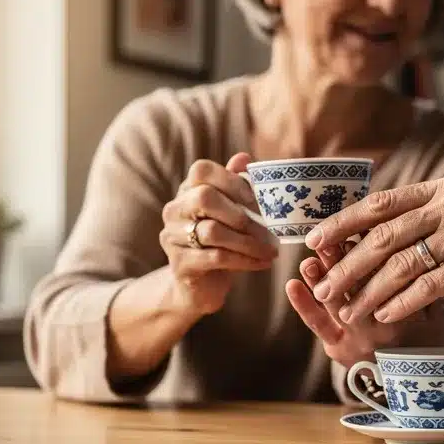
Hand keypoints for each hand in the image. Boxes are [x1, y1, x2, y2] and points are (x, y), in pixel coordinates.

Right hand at [160, 153, 278, 314]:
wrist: (200, 285)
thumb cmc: (220, 243)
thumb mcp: (229, 214)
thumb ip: (234, 186)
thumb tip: (243, 157)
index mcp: (187, 191)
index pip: (201, 171)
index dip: (232, 180)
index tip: (258, 199)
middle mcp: (174, 210)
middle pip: (203, 198)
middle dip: (241, 213)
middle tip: (267, 229)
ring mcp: (172, 237)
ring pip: (212, 231)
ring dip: (249, 241)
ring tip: (271, 250)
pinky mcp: (179, 264)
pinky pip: (216, 257)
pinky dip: (245, 260)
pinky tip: (263, 263)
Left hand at [286, 241, 443, 368]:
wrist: (410, 380)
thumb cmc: (425, 336)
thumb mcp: (435, 310)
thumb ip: (424, 282)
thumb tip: (415, 244)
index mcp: (407, 309)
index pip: (389, 276)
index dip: (374, 255)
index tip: (362, 232)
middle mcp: (381, 324)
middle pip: (359, 286)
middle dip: (342, 261)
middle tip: (330, 241)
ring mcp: (356, 336)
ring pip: (336, 303)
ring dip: (321, 278)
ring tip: (310, 260)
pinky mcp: (337, 346)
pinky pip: (318, 324)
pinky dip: (303, 304)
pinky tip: (293, 284)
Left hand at [304, 176, 443, 323]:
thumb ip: (440, 214)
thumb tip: (397, 230)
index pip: (382, 203)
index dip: (343, 222)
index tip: (314, 240)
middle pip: (382, 235)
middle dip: (346, 264)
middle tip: (321, 285)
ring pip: (401, 263)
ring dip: (368, 291)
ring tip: (346, 311)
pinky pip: (430, 284)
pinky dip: (403, 302)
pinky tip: (385, 316)